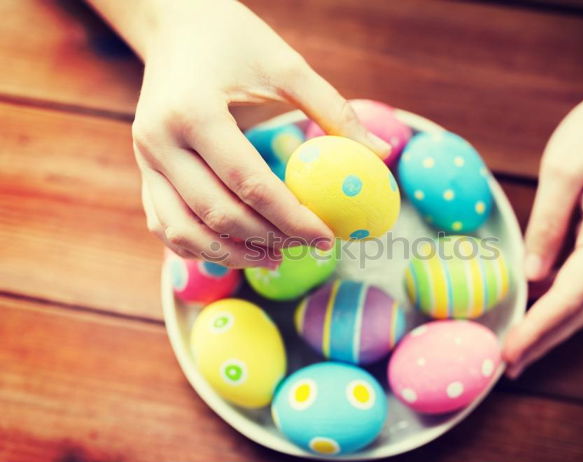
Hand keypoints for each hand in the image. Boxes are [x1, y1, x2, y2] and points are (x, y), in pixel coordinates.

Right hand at [131, 0, 388, 267]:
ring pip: (184, 232)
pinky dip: (200, 247)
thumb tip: (381, 155)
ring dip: (232, 254)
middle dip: (268, 240)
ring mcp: (145, 160)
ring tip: (276, 258)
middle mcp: (159, 141)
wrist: (176, 26)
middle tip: (308, 248)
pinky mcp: (144, 171)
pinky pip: (166, 226)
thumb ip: (333, 111)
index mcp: (194, 112)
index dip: (292, 218)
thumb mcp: (287, 66)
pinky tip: (237, 248)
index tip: (327, 237)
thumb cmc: (236, 42)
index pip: (249, 183)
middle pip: (218, 214)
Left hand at [503, 64, 582, 377]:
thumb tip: (532, 274)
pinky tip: (545, 314)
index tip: (507, 353)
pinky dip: (568, 308)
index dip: (537, 328)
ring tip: (522, 350)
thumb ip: (546, 224)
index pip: (569, 296)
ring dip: (558, 330)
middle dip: (546, 341)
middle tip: (508, 365)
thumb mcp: (562, 167)